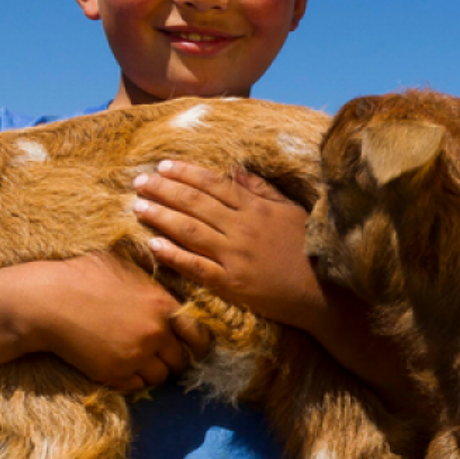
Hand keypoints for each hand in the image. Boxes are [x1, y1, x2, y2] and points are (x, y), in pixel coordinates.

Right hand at [21, 253, 205, 393]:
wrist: (47, 301)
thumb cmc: (82, 276)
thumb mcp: (124, 265)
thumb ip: (152, 277)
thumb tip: (166, 271)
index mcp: (163, 305)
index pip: (198, 334)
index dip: (198, 343)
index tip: (194, 347)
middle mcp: (155, 333)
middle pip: (180, 360)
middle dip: (174, 359)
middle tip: (163, 356)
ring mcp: (136, 356)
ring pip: (160, 377)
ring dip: (154, 371)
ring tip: (141, 362)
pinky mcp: (114, 373)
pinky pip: (137, 386)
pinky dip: (133, 380)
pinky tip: (123, 368)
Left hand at [131, 161, 325, 329]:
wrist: (322, 292)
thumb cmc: (309, 249)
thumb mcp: (291, 212)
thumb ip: (263, 190)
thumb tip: (236, 170)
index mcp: (256, 209)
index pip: (215, 185)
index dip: (187, 174)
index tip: (164, 165)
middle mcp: (242, 229)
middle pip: (196, 204)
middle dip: (165, 190)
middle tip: (140, 181)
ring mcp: (235, 257)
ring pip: (190, 231)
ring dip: (161, 216)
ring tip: (138, 206)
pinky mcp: (232, 284)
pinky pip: (196, 266)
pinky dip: (173, 254)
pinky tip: (152, 244)